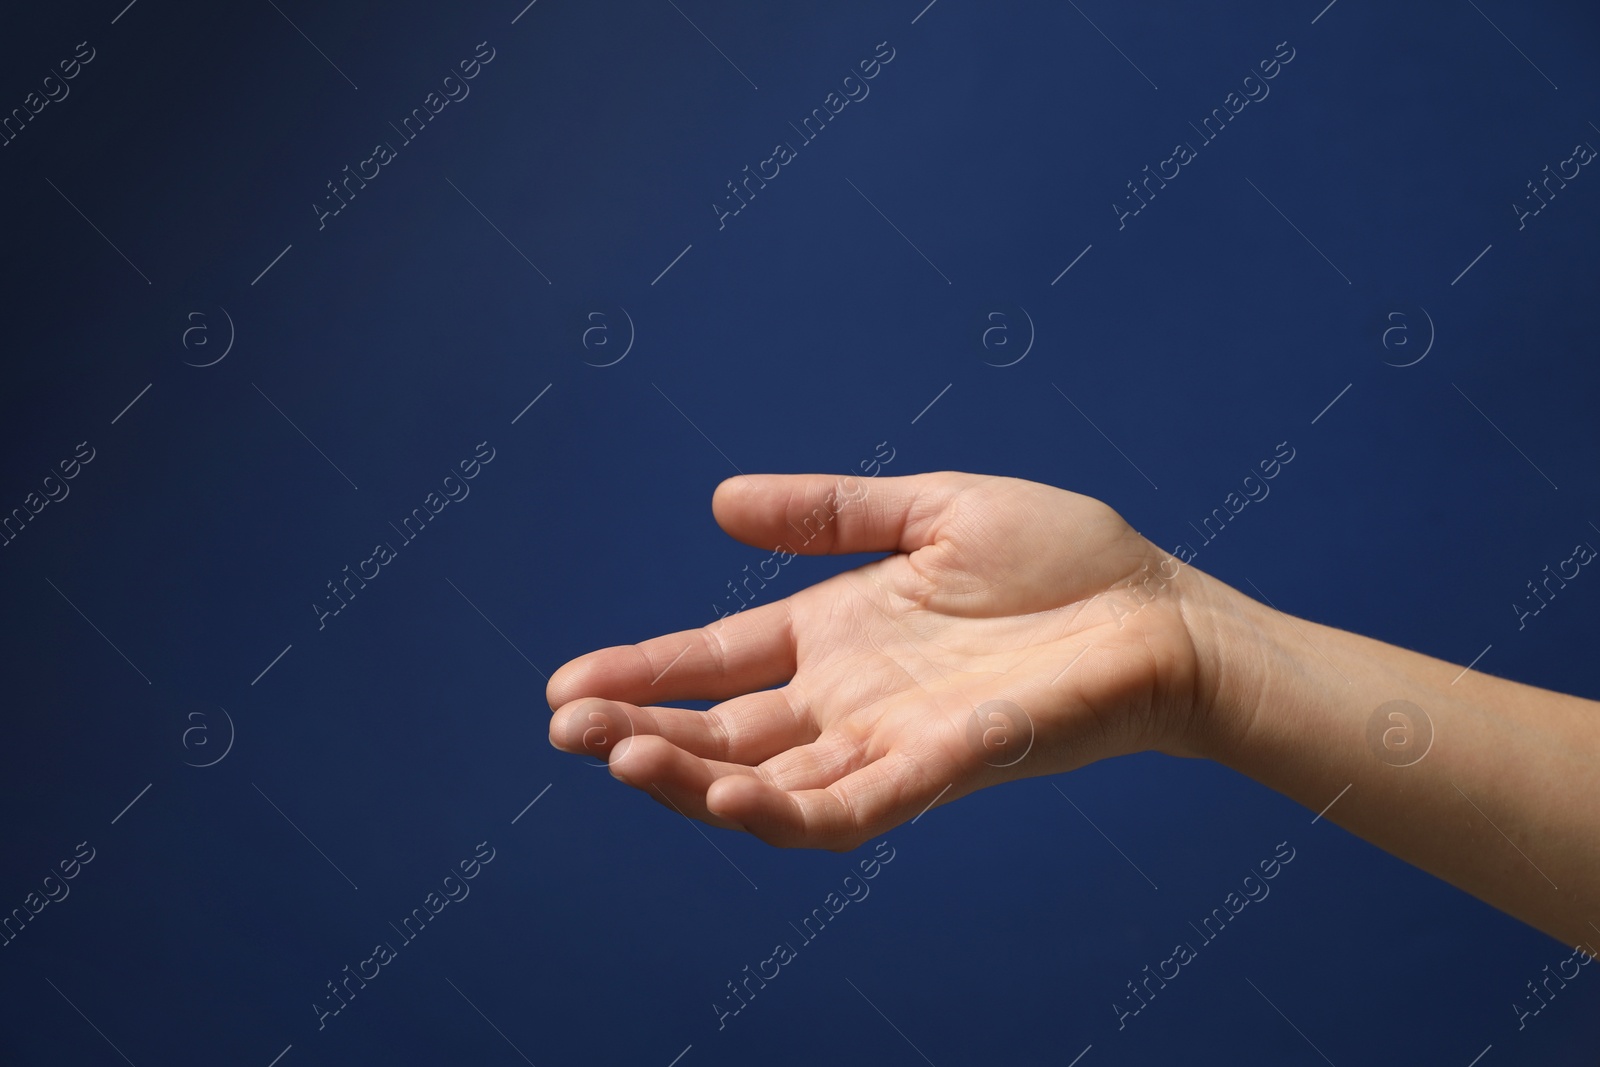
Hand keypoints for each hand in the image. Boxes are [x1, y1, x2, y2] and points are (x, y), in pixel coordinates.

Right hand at [546, 471, 1222, 849]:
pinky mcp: (941, 769)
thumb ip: (831, 513)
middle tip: (566, 727)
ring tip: (617, 756)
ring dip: (689, 779)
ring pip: (767, 783)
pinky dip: (782, 812)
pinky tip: (723, 795)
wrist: (1163, 610)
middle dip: (639, 732)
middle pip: (724, 732)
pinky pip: (849, 808)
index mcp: (838, 632)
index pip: (716, 663)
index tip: (564, 685)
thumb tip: (718, 503)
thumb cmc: (1066, 559)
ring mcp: (890, 739)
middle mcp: (849, 697)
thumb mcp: (932, 509)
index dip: (641, 674)